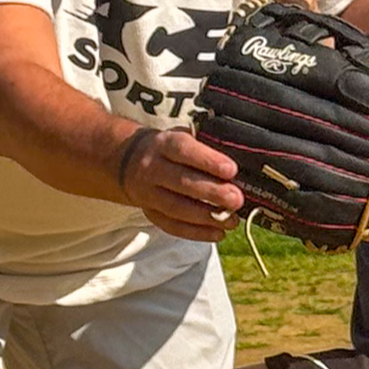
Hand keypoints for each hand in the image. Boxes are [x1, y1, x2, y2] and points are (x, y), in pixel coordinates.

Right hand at [121, 125, 244, 241]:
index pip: (184, 151)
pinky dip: (196, 233)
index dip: (208, 161)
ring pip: (177, 208)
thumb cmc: (168, 148)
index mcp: (163, 144)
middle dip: (212, 193)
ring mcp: (149, 194)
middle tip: (237, 199)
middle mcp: (152, 169)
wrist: (126, 162)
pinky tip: (218, 233)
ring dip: (207, 217)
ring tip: (232, 220)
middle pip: (181, 182)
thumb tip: (241, 156)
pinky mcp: (150, 212)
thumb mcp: (181, 136)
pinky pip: (172, 226)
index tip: (231, 170)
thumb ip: (205, 144)